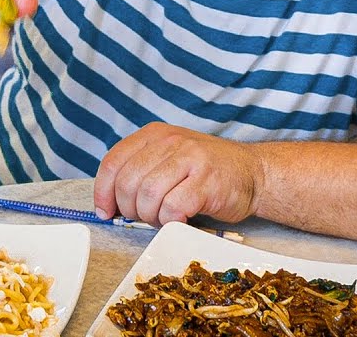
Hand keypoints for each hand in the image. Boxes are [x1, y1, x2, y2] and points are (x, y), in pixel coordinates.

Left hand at [93, 123, 262, 226]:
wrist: (253, 172)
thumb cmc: (205, 171)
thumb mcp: (169, 158)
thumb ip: (140, 171)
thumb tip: (108, 203)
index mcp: (154, 134)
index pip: (113, 162)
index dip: (103, 191)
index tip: (105, 211)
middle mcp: (170, 141)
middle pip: (128, 182)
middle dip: (129, 208)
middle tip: (143, 216)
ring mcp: (190, 159)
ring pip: (148, 195)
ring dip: (150, 216)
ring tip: (163, 217)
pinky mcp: (207, 181)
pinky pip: (173, 208)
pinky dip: (170, 221)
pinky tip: (180, 218)